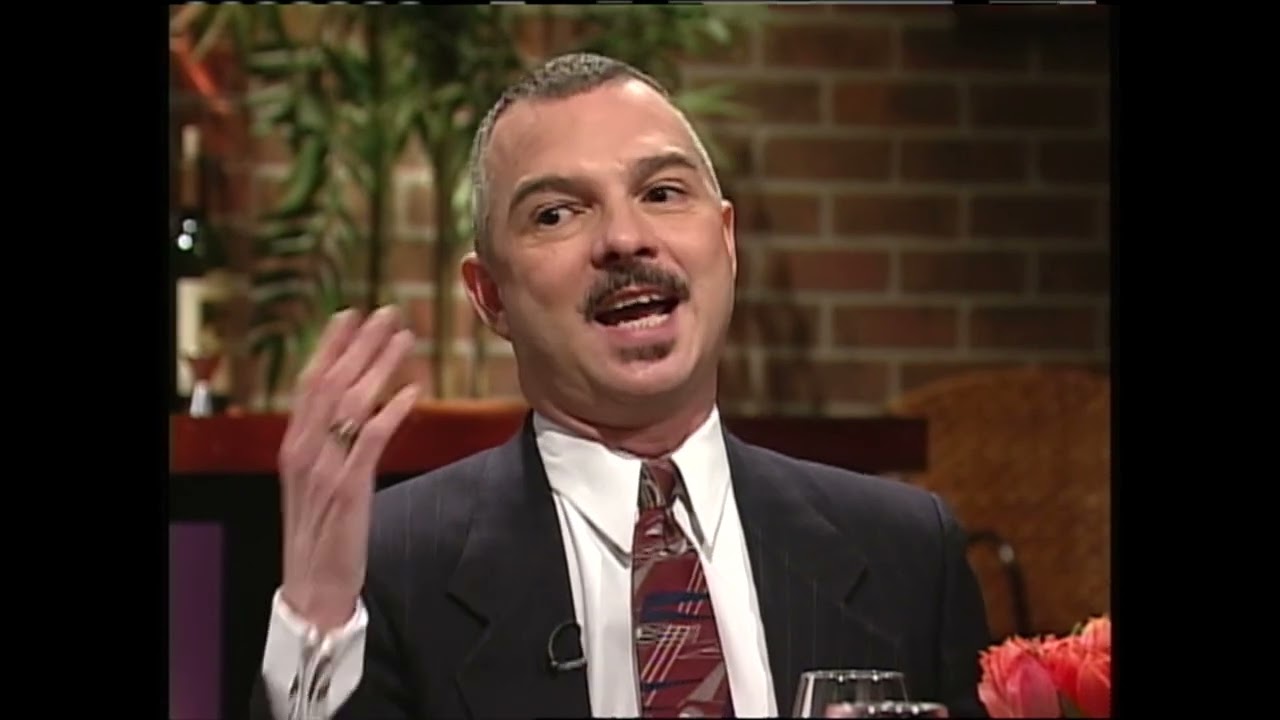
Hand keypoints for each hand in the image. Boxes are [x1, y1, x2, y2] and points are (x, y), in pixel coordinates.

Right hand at [277, 306, 419, 630]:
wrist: (314, 586)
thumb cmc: (322, 533)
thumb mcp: (318, 480)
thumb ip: (330, 443)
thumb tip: (355, 406)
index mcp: (294, 444)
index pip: (309, 381)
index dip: (331, 346)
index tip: (352, 314)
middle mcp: (304, 449)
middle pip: (331, 382)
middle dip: (360, 344)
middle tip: (388, 313)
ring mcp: (324, 468)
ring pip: (350, 403)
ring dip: (379, 366)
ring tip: (405, 339)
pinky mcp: (349, 490)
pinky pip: (370, 440)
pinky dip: (390, 412)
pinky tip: (411, 392)